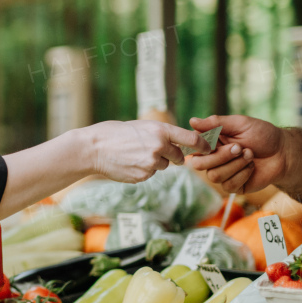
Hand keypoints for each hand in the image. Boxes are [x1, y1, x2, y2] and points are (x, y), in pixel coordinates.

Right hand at [82, 120, 209, 182]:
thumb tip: (178, 143)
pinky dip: (143, 170)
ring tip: (135, 155)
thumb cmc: (114, 133)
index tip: (208, 148)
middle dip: (173, 156)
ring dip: (155, 163)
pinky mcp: (143, 176)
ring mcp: (151, 163)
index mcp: (160, 130)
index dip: (203, 145)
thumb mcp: (140, 126)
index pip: (192, 139)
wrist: (93, 148)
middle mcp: (159, 147)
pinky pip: (150, 174)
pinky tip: (129, 163)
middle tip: (156, 151)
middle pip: (178, 157)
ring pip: (163, 166)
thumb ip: (160, 134)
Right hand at [187, 115, 285, 193]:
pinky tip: (252, 166)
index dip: (201, 146)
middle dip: (220, 157)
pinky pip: (228, 185)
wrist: (284, 152)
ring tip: (249, 155)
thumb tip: (192, 121)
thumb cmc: (263, 134)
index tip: (216, 140)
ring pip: (214, 176)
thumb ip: (216, 123)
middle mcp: (213, 159)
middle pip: (199, 165)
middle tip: (239, 147)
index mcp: (211, 143)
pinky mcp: (233, 186)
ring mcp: (223, 173)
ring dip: (235, 165)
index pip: (193, 147)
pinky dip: (243, 174)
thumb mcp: (240, 124)